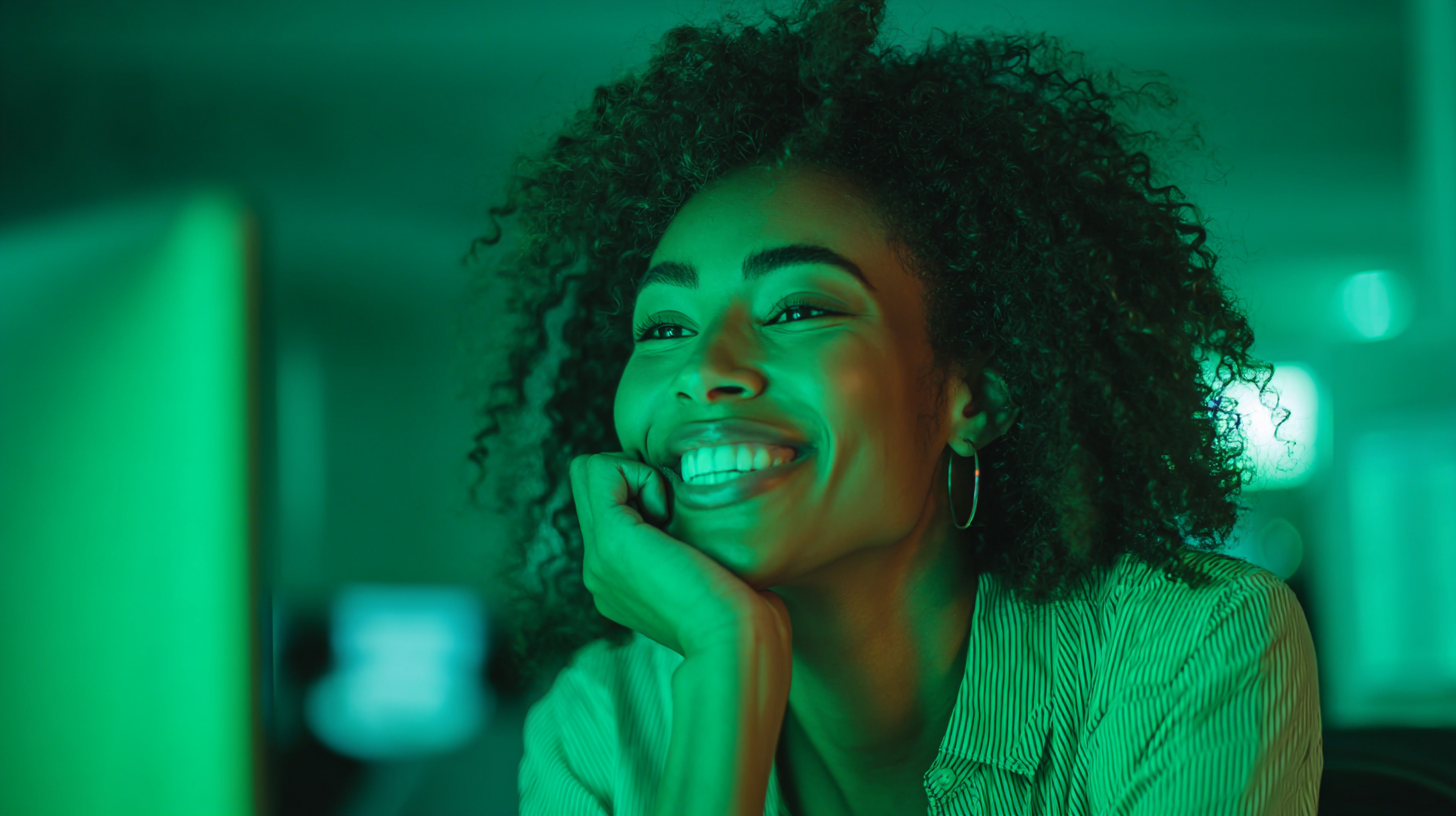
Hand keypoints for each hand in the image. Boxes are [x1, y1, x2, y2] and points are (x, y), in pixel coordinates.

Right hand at [568, 451, 791, 658]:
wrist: (734, 641)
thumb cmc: (740, 614)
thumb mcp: (705, 578)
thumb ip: (684, 553)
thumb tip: (686, 521)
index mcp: (618, 581)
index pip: (606, 508)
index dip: (642, 490)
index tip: (681, 520)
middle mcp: (600, 570)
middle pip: (590, 484)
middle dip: (633, 476)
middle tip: (672, 510)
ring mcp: (598, 558)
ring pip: (590, 471)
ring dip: (636, 476)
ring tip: (669, 516)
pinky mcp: (611, 540)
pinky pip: (601, 470)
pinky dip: (639, 474)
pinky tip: (667, 512)